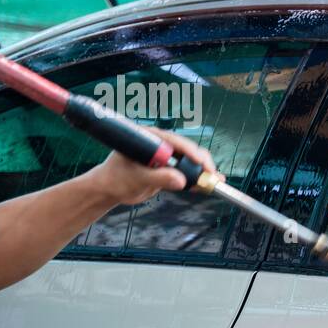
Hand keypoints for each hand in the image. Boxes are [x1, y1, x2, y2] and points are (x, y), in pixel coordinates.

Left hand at [85, 128, 216, 205]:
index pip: (173, 141)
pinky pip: (187, 172)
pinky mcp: (170, 169)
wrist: (111, 189)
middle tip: (211, 174)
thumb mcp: (137, 178)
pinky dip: (197, 180)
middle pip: (186, 149)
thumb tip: (181, 180)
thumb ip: (158, 178)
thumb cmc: (117, 179)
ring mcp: (166, 156)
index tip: (200, 161)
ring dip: (203, 171)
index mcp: (149, 138)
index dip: (189, 150)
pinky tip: (206, 186)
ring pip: (190, 161)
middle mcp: (160, 144)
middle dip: (201, 161)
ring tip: (215, 181)